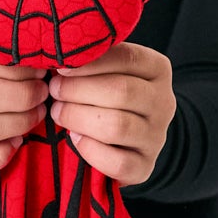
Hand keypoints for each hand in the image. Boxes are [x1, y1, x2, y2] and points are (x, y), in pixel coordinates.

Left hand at [46, 41, 174, 187]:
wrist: (129, 140)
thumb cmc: (108, 95)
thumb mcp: (108, 70)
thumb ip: (92, 59)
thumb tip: (60, 51)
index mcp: (157, 70)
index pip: (127, 58)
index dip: (90, 62)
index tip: (61, 67)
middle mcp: (163, 102)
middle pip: (122, 92)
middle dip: (79, 90)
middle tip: (54, 91)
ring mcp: (156, 137)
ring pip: (117, 126)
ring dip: (78, 118)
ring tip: (58, 112)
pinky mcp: (145, 167)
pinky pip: (118, 161)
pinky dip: (90, 150)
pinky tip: (74, 139)